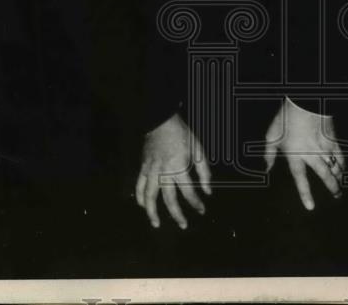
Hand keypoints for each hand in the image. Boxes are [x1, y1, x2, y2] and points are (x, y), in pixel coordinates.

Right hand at [135, 113, 210, 228]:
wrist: (161, 122)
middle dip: (177, 214)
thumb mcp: (198, 150)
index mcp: (179, 167)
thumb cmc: (182, 135)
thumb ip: (204, 171)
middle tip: (183, 225)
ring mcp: (151, 171)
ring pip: (149, 197)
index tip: (201, 210)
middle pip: (169, 199)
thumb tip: (207, 190)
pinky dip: (140, 198)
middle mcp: (164, 172)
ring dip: (152, 212)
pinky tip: (143, 206)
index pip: (188, 191)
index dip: (196, 203)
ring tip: (156, 223)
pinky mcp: (143, 168)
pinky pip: (139, 186)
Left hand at [263, 98, 343, 210]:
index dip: (305, 194)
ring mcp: (324, 147)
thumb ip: (269, 153)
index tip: (311, 207)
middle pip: (324, 175)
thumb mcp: (272, 134)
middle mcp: (311, 154)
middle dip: (332, 187)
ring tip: (340, 187)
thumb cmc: (286, 117)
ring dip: (338, 178)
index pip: (301, 179)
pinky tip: (343, 170)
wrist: (305, 101)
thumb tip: (267, 168)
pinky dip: (343, 164)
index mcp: (295, 154)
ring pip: (335, 167)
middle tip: (336, 196)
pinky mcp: (332, 139)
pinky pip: (340, 155)